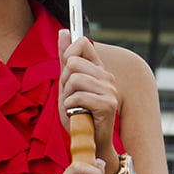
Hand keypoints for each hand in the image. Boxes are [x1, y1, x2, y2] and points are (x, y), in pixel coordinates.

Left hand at [58, 30, 119, 165]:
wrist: (89, 141)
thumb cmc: (79, 114)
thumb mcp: (68, 84)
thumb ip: (65, 58)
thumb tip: (63, 32)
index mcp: (99, 69)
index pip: (83, 43)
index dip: (67, 54)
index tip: (66, 71)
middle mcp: (107, 77)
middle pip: (73, 62)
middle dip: (64, 81)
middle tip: (71, 96)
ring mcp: (109, 90)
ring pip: (74, 79)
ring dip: (67, 96)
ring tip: (74, 106)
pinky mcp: (107, 104)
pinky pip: (77, 96)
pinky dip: (70, 107)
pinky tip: (77, 114)